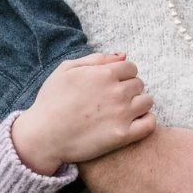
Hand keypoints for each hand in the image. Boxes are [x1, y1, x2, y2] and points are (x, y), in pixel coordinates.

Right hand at [9, 51, 153, 175]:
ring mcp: (121, 114)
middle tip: (113, 100)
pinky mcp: (122, 135)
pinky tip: (133, 124)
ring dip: (138, 104)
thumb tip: (123, 55)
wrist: (42, 136)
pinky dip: (146, 122)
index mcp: (104, 74)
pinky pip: (149, 124)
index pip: (131, 68)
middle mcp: (117, 92)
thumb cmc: (51, 101)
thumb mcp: (66, 69)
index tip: (113, 85)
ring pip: (147, 102)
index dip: (123, 76)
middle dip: (129, 89)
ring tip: (123, 112)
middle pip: (139, 84)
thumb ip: (96, 59)